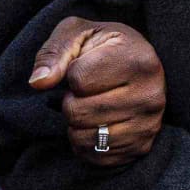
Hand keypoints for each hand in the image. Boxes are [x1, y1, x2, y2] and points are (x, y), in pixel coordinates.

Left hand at [28, 16, 163, 164]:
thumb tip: (38, 82)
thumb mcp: (78, 33)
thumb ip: (55, 52)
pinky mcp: (141, 147)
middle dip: (70, 101)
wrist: (137, 63)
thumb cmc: (103, 46)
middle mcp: (150, 95)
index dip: (71, 73)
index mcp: (138, 60)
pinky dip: (86, 143)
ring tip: (90, 105)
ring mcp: (149, 125)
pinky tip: (96, 124)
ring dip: (76, 123)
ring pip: (84, 138)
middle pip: (78, 112)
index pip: (78, 80)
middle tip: (84, 91)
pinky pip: (96, 156)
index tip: (85, 66)